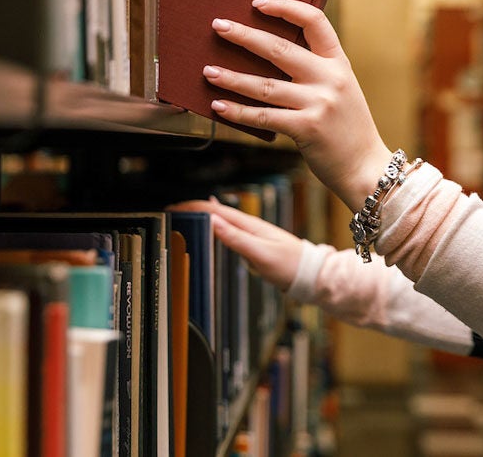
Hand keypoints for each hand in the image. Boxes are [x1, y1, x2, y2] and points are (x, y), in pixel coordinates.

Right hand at [167, 197, 302, 290]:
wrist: (311, 275)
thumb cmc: (290, 266)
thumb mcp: (260, 254)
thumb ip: (237, 238)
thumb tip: (213, 220)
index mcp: (249, 225)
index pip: (214, 210)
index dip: (192, 207)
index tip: (172, 208)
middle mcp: (250, 226)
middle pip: (216, 212)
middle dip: (193, 209)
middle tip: (171, 212)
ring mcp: (252, 234)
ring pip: (221, 220)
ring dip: (202, 216)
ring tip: (183, 217)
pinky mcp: (254, 244)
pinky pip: (229, 231)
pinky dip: (215, 227)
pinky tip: (213, 227)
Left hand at [205, 0, 392, 210]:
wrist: (366, 168)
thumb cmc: (346, 129)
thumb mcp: (341, 91)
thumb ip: (315, 73)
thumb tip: (267, 57)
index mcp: (338, 63)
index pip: (314, 21)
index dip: (285, 7)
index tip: (258, 4)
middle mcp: (330, 79)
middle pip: (280, 48)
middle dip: (245, 35)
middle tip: (219, 25)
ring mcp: (319, 103)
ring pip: (265, 85)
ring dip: (232, 78)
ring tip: (208, 71)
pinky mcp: (306, 128)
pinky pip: (264, 117)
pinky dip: (238, 112)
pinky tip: (218, 106)